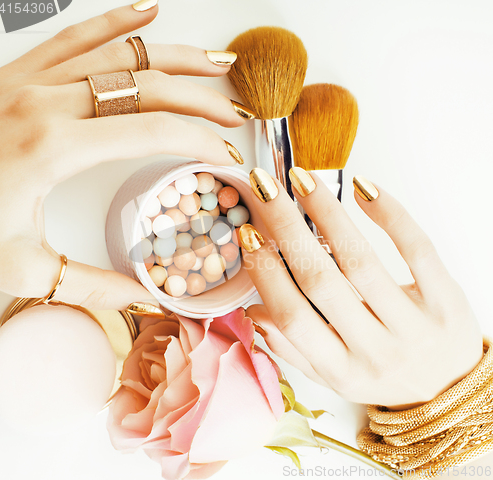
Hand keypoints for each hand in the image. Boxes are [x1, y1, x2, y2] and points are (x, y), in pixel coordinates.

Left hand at [0, 3, 248, 309]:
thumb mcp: (24, 267)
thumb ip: (92, 285)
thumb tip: (146, 296)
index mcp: (54, 146)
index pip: (154, 131)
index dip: (201, 141)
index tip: (228, 157)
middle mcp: (48, 100)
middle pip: (149, 85)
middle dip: (202, 100)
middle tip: (236, 117)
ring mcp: (33, 78)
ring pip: (122, 52)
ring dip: (177, 56)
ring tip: (217, 63)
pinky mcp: (21, 71)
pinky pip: (78, 34)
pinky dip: (118, 21)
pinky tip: (149, 11)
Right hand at [243, 168, 482, 407]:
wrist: (453, 391)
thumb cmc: (386, 377)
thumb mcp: (335, 376)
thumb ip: (294, 349)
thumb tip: (255, 312)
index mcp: (342, 370)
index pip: (293, 317)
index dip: (266, 273)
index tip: (249, 234)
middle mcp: (376, 351)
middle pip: (321, 280)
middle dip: (286, 228)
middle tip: (265, 191)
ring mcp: (414, 325)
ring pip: (361, 260)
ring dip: (327, 213)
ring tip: (303, 181)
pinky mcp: (445, 300)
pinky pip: (416, 249)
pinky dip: (388, 213)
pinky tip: (363, 188)